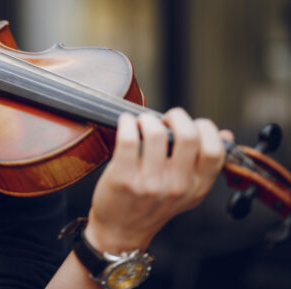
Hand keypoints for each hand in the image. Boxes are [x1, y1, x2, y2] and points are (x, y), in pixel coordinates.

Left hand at [84, 108, 231, 253]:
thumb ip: (204, 164)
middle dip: (177, 116)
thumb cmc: (151, 205)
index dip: (205, 128)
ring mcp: (150, 183)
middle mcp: (177, 186)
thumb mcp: (186, 190)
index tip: (191, 124)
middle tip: (165, 119)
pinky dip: (126, 123)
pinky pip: (128, 139)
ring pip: (156, 133)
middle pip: (188, 136)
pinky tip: (125, 124)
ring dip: (147, 119)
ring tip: (141, 123)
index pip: (215, 151)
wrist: (121, 230)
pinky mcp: (123, 179)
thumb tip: (225, 134)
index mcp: (197, 187)